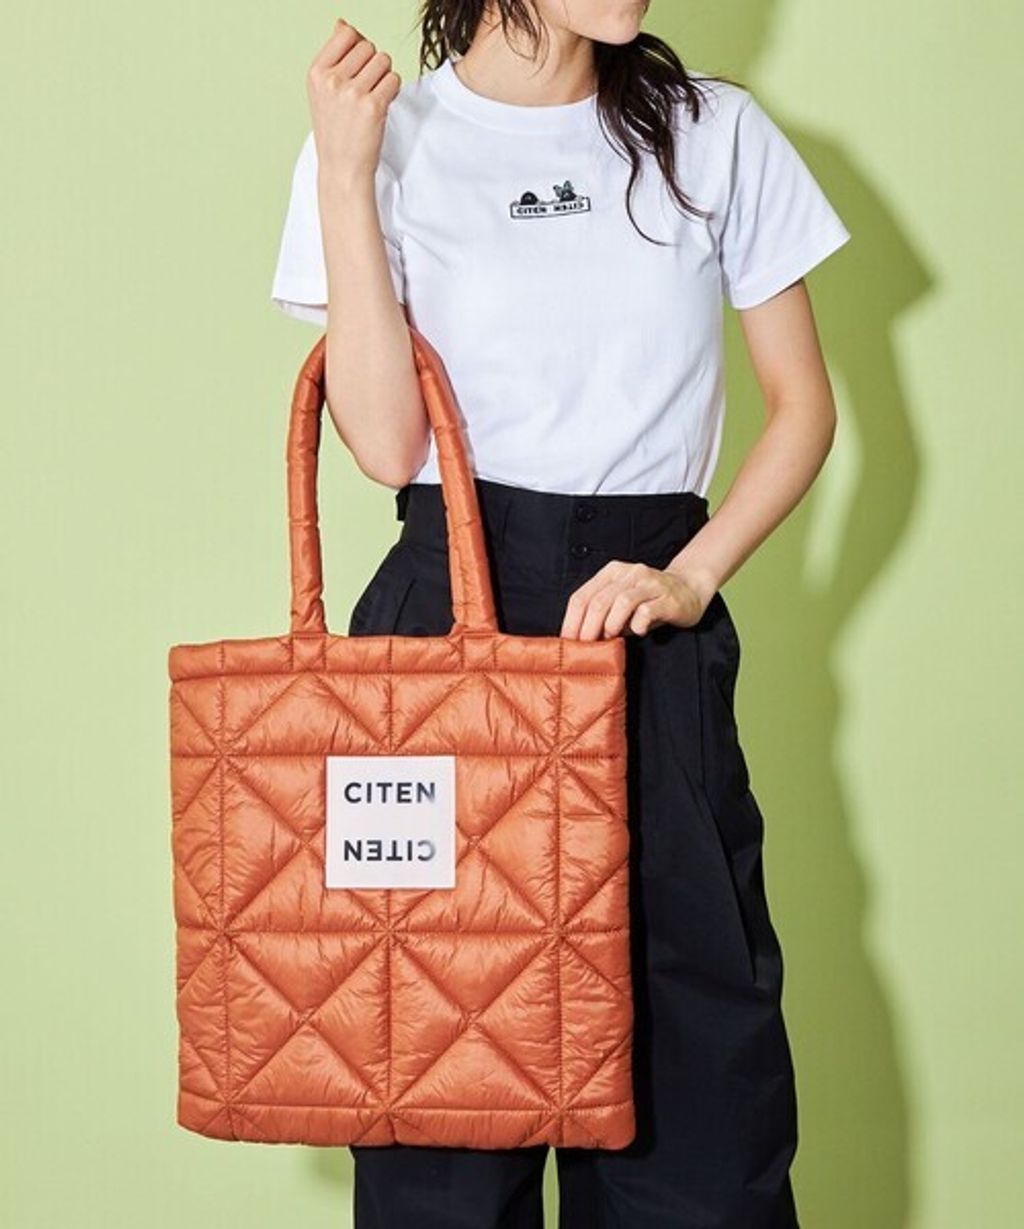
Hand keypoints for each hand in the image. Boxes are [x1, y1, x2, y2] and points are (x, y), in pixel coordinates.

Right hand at [306, 18, 400, 187]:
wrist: (342, 169)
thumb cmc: (336, 131)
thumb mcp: (322, 92)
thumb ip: (334, 57)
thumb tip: (343, 24)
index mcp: (317, 73)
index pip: (346, 34)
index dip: (358, 47)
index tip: (358, 68)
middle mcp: (332, 80)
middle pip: (368, 46)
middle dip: (373, 64)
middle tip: (367, 88)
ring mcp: (352, 93)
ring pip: (383, 61)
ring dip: (385, 77)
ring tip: (374, 97)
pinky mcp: (373, 107)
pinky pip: (394, 80)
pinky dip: (393, 92)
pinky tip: (382, 107)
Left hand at [559, 560, 713, 640]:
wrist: (689, 589)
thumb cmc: (649, 600)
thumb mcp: (621, 603)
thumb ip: (602, 614)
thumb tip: (580, 639)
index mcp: (611, 572)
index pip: (582, 596)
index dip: (571, 621)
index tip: (567, 642)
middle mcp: (629, 574)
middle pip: (599, 601)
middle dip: (588, 628)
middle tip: (585, 647)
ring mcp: (650, 583)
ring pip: (622, 602)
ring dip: (611, 624)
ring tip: (610, 638)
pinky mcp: (668, 597)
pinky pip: (648, 610)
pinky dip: (638, 624)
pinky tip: (638, 632)